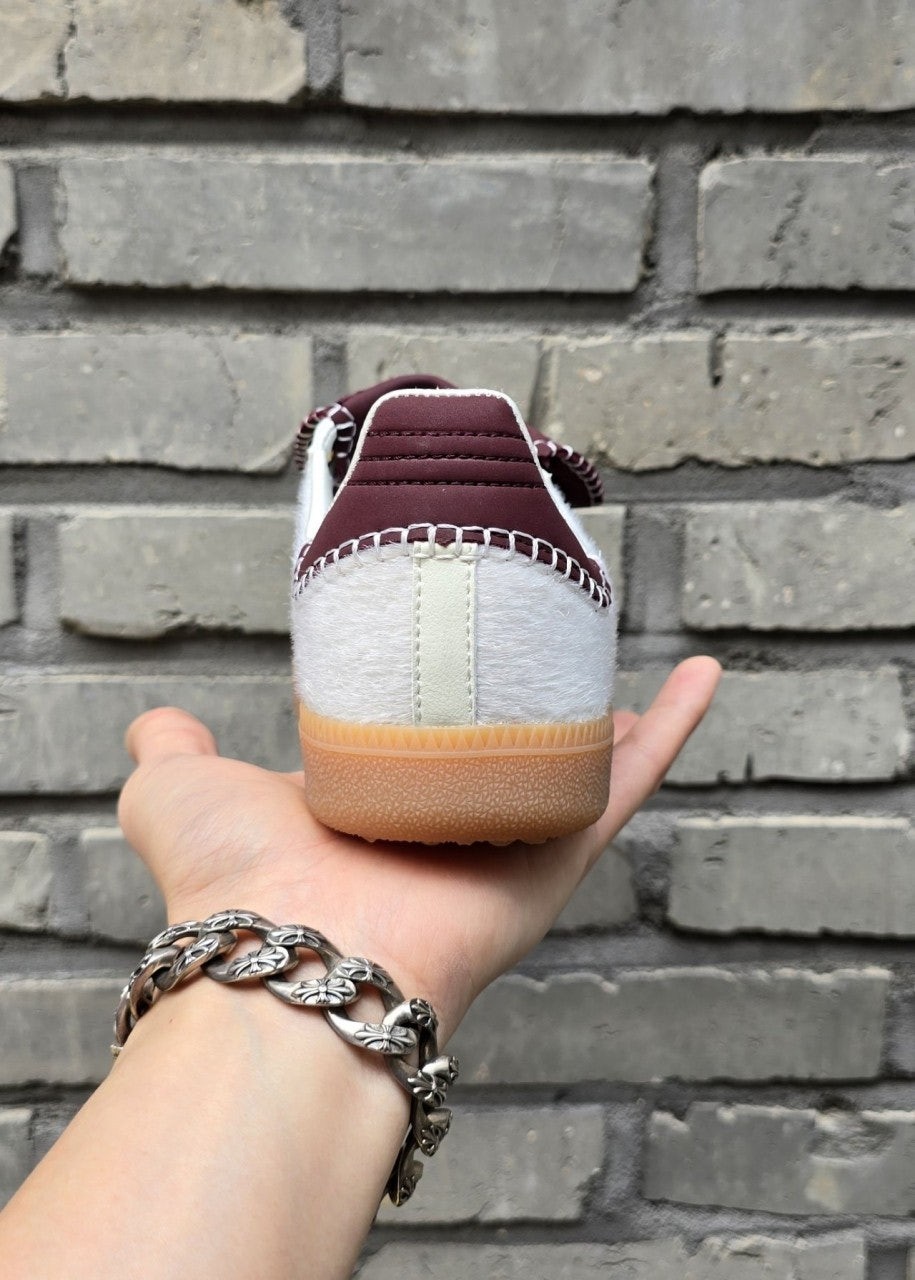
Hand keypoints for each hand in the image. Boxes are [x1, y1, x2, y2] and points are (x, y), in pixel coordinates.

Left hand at [118, 656, 720, 1039]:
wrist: (295, 952)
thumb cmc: (232, 881)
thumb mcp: (180, 793)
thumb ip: (170, 754)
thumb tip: (159, 724)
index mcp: (371, 809)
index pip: (420, 746)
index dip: (439, 705)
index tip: (454, 659)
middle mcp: (443, 828)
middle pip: (510, 758)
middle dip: (537, 716)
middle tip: (560, 660)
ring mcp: (505, 842)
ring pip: (581, 764)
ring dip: (619, 717)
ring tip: (643, 665)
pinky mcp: (557, 853)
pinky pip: (627, 780)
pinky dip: (674, 731)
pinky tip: (705, 679)